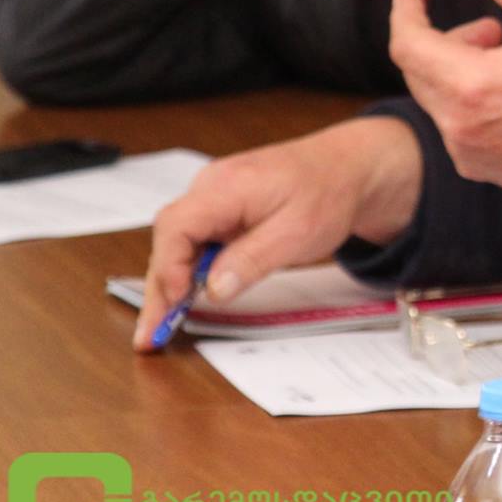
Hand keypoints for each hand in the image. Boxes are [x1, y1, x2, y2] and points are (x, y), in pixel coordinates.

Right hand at [133, 118, 421, 349]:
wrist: (351, 167)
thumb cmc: (329, 191)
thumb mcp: (297, 232)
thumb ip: (252, 259)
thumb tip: (213, 290)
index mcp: (227, 186)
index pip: (176, 226)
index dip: (170, 266)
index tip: (178, 300)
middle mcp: (212, 186)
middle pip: (170, 238)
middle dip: (159, 287)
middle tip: (151, 334)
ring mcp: (215, 195)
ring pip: (179, 242)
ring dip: (170, 283)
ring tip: (161, 326)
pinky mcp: (222, 208)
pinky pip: (196, 239)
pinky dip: (189, 269)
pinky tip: (185, 298)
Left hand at [388, 0, 501, 207]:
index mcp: (472, 84)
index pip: (408, 45)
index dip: (404, 15)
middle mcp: (458, 122)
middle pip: (419, 70)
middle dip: (445, 40)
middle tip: (493, 31)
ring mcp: (465, 149)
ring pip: (437, 98)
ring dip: (459, 71)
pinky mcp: (477, 166)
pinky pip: (454, 124)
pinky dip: (468, 101)